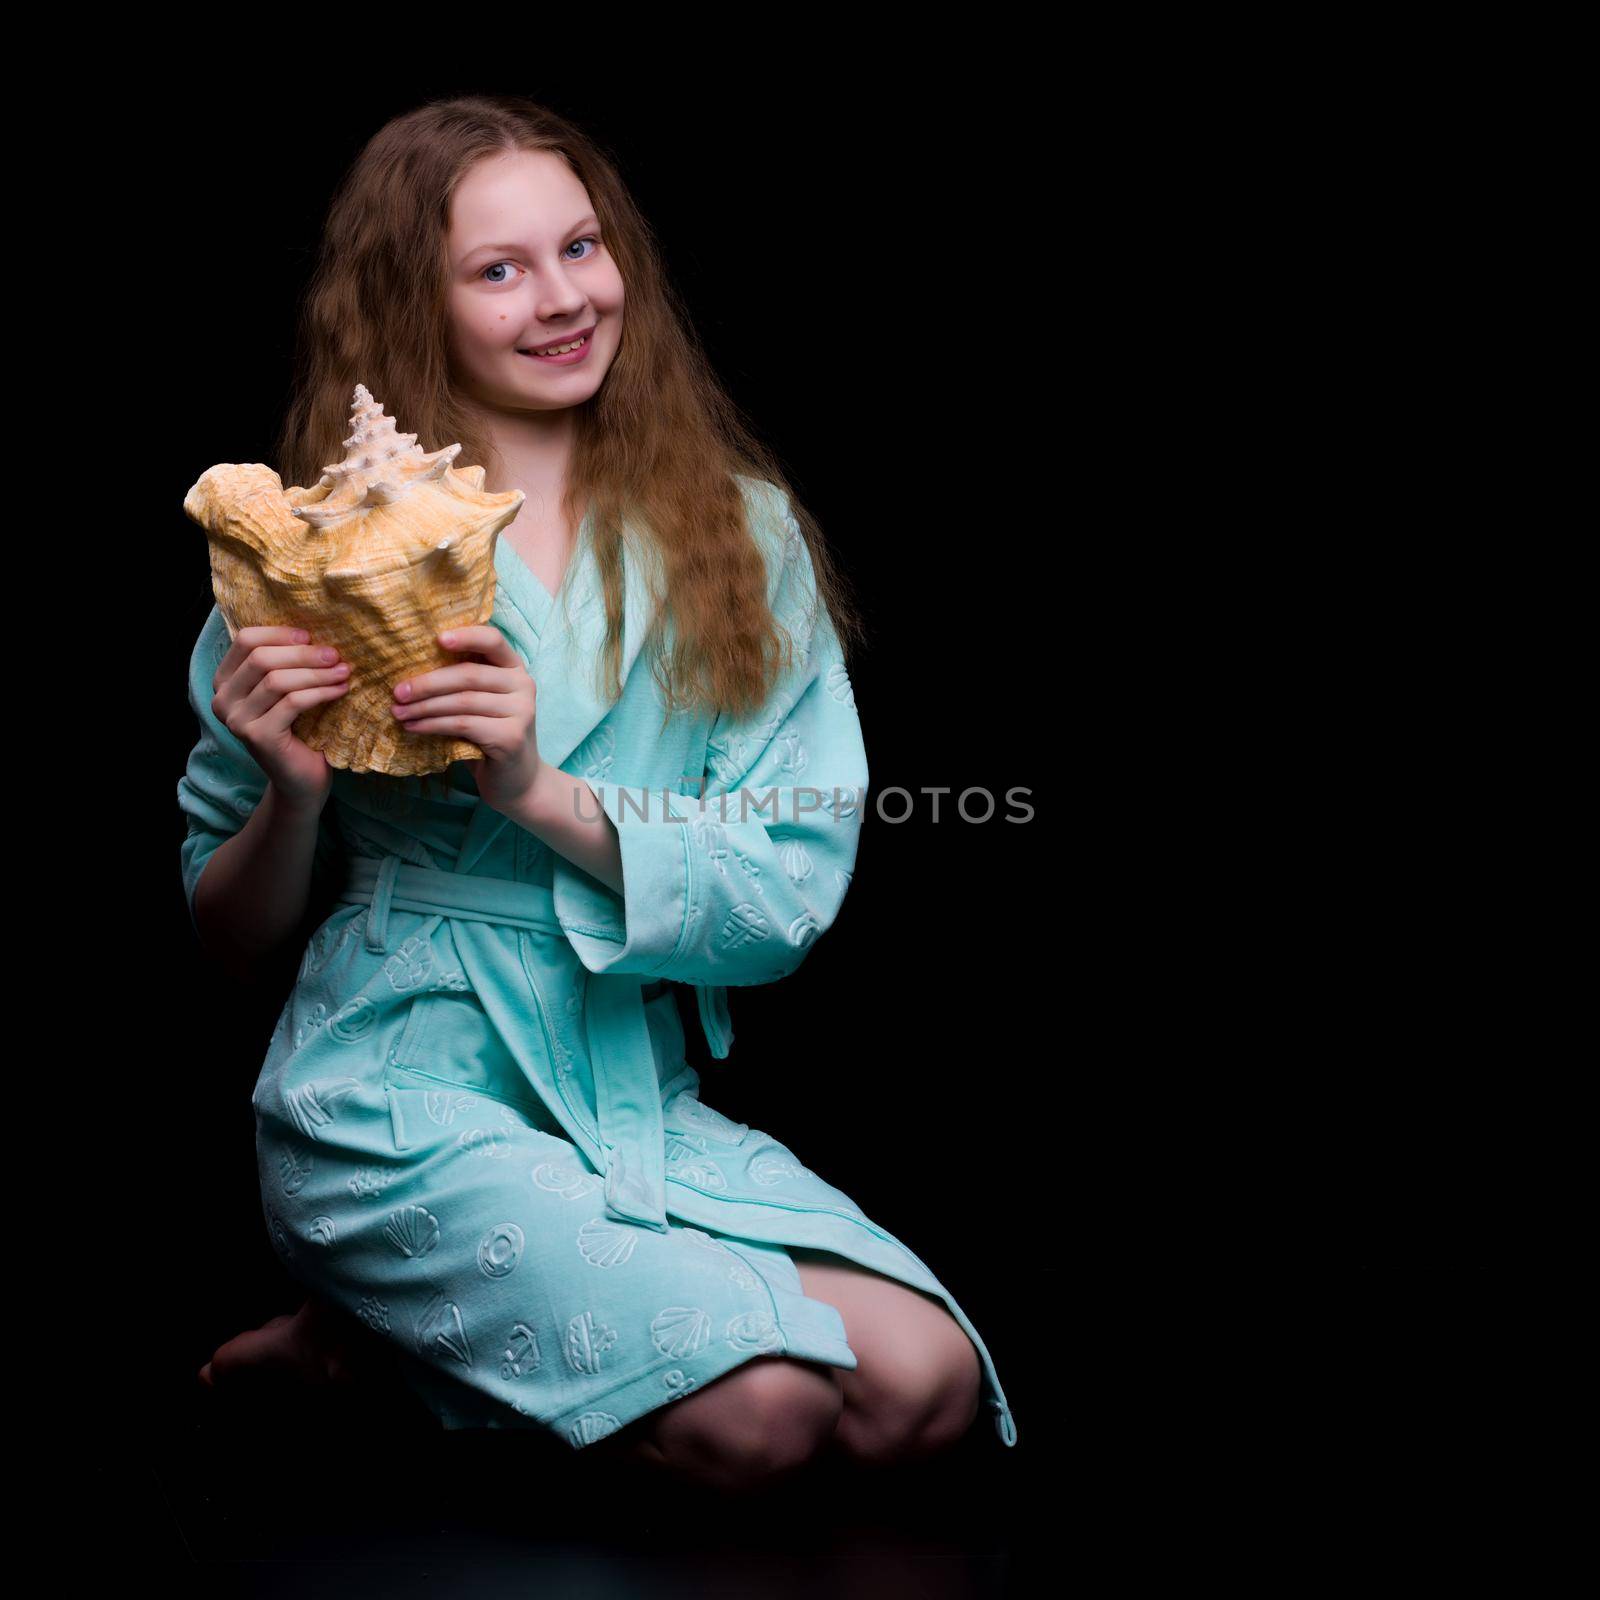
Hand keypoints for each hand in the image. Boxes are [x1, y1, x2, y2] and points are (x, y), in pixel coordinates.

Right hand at [213, 625, 351, 810]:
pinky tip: (341, 691)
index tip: (311, 637)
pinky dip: (321, 692)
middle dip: (304, 653)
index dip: (280, 634)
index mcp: (225, 681)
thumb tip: (313, 627)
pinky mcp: (257, 737)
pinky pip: (292, 703)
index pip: (246, 640)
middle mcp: (222, 700)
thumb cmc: (299, 730)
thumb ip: (285, 663)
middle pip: (262, 658)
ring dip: (317, 673)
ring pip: (278, 680)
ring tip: (344, 672)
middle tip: (336, 655)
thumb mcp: (287, 690)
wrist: (300, 780)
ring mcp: (236, 720)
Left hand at [390, 626, 542, 815]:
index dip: (466, 635)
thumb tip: (407, 670)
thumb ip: (460, 684)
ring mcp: (522, 711)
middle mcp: (523, 685)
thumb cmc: (487, 737)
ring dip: (424, 707)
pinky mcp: (512, 736)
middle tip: (397, 692)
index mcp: (514, 669)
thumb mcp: (478, 704)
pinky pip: (463, 724)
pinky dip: (433, 725)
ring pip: (462, 701)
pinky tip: (414, 728)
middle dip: (427, 683)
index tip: (436, 639)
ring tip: (398, 713)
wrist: (515, 781)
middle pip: (469, 674)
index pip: (493, 640)